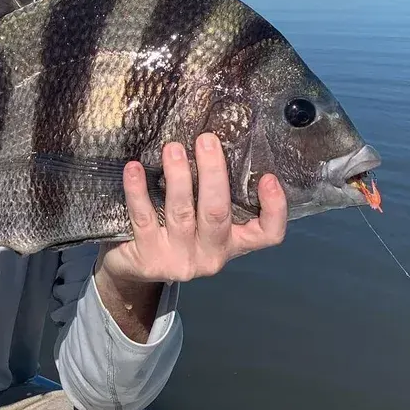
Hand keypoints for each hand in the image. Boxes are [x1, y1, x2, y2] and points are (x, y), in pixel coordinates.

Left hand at [97, 132, 287, 288]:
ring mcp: (179, 259)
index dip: (274, 209)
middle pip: (217, 213)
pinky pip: (144, 218)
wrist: (134, 270)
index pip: (267, 234)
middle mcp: (210, 255)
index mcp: (231, 243)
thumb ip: (211, 195)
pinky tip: (134, 168)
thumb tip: (212, 143)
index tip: (269, 177)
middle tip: (206, 140)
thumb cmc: (174, 234)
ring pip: (181, 213)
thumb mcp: (201, 221)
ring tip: (172, 148)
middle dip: (213, 173)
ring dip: (178, 177)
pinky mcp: (149, 258)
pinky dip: (138, 191)